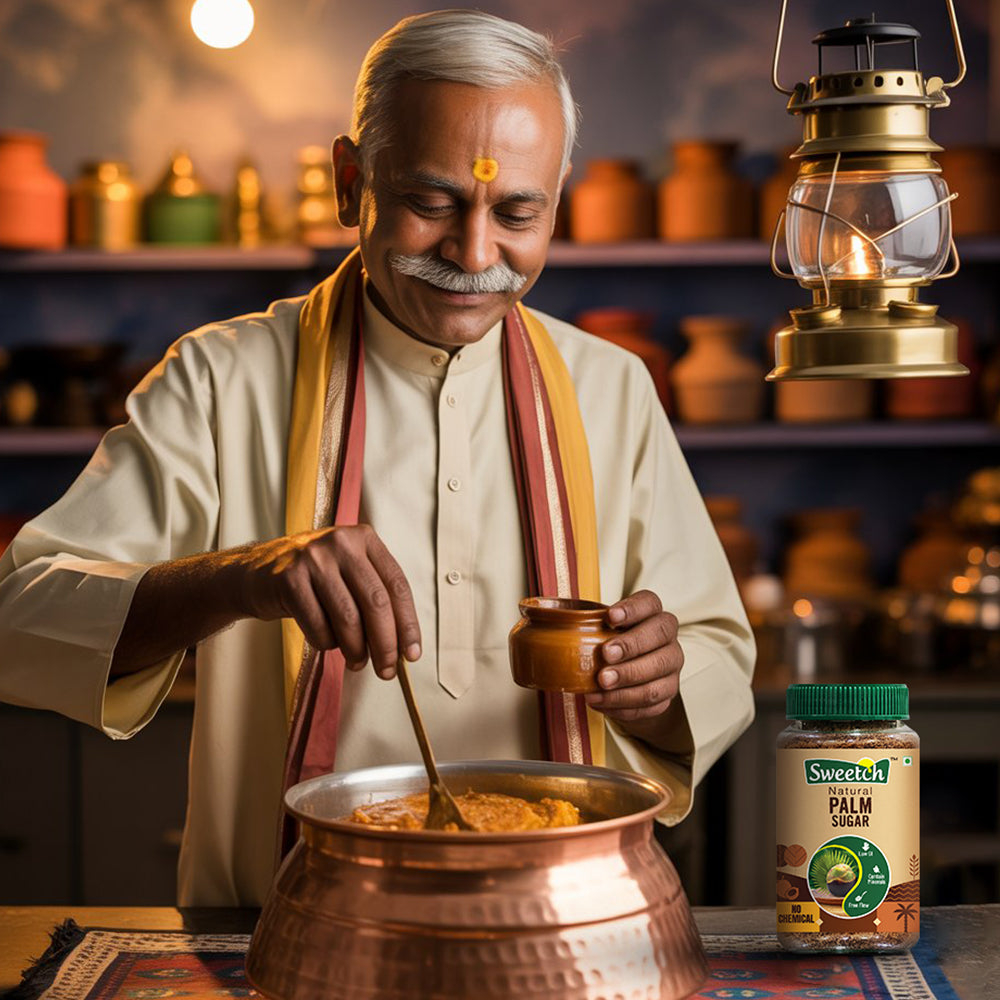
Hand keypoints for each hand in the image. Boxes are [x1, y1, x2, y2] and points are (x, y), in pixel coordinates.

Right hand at [237, 524, 420, 677]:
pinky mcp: (289, 579)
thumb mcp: (348, 572)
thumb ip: (375, 598)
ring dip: (357, 650)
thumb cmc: (313, 580)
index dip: (408, 623)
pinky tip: (326, 642)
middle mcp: (341, 543)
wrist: (255, 573)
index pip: (397, 585)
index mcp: (364, 538)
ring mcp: (313, 559)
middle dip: (386, 644)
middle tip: (387, 670)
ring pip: (348, 617)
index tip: (412, 654)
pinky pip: (318, 626)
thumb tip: (403, 646)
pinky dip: (326, 643)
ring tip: (357, 663)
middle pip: (376, 602)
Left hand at [584, 590, 682, 724]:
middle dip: (631, 645)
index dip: (633, 608)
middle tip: (605, 655)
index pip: (650, 602)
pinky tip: (602, 701)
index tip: (610, 617)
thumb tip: (538, 616)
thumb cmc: (611, 647)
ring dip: (627, 681)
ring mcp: (671, 668)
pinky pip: (651, 702)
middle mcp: (667, 639)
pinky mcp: (667, 695)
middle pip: (659, 635)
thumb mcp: (599, 632)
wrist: (631, 682)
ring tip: (600, 685)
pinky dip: (624, 704)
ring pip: (658, 673)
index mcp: (651, 615)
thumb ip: (583, 624)